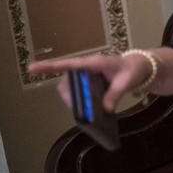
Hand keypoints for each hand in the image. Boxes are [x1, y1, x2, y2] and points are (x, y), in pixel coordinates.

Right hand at [27, 52, 152, 112]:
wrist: (140, 67)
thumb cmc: (132, 70)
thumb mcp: (127, 81)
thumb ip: (115, 94)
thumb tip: (105, 109)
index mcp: (94, 63)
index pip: (69, 64)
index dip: (49, 66)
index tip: (31, 68)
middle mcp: (86, 68)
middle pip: (66, 82)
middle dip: (69, 96)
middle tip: (79, 107)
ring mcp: (86, 75)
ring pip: (70, 88)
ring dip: (74, 100)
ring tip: (87, 110)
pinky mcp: (89, 82)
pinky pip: (78, 92)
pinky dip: (80, 101)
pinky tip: (89, 109)